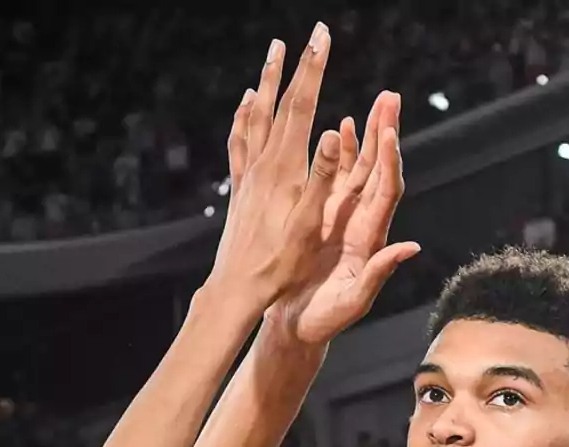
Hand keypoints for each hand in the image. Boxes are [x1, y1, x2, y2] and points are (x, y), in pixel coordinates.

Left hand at [209, 25, 344, 308]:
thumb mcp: (308, 224)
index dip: (313, 69)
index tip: (321, 38)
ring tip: (273, 54)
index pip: (301, 106)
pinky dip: (244, 115)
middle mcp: (264, 163)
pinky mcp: (241, 186)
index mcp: (285, 168)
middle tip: (306, 37)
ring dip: (268, 82)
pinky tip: (246, 104)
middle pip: (279, 103)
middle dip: (296, 67)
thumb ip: (321, 177)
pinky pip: (240, 140)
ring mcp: (249, 173)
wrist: (238, 286)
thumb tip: (330, 134)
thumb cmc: (280, 263)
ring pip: (257, 115)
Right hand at [256, 92, 419, 344]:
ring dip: (368, 136)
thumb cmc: (324, 321)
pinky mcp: (322, 217)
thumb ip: (378, 274)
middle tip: (391, 98)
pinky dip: (341, 151)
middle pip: (379, 171)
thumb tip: (412, 247)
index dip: (389, 163)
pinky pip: (336, 177)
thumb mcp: (353, 302)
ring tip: (377, 104)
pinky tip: (343, 127)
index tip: (389, 133)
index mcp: (369, 239)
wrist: (296, 326)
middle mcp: (360, 222)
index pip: (386, 193)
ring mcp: (342, 217)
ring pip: (360, 169)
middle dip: (386, 134)